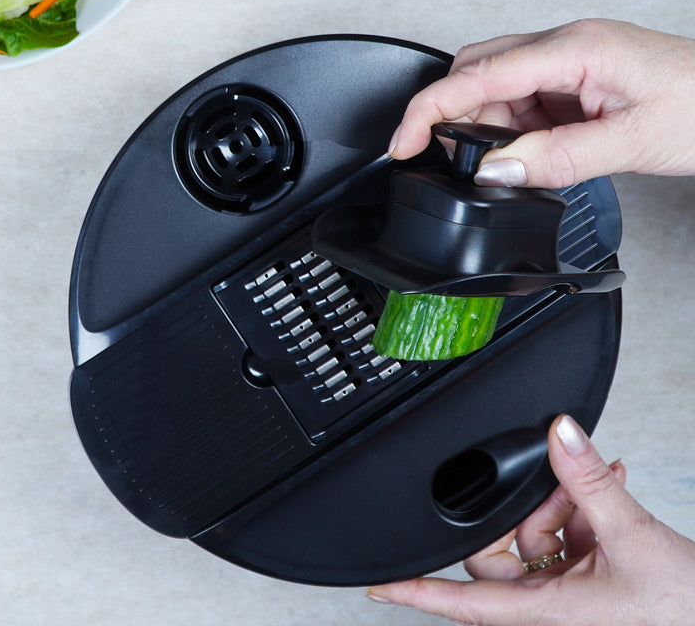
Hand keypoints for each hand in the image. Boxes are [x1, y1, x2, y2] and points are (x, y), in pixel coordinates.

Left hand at [366, 415, 694, 624]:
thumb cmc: (686, 610)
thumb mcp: (631, 536)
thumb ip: (587, 481)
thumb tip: (559, 433)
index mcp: (546, 612)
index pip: (462, 601)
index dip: (415, 591)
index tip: (377, 584)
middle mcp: (552, 606)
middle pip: (500, 549)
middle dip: (525, 508)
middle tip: (558, 486)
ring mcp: (572, 593)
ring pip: (536, 535)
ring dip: (563, 502)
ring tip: (597, 484)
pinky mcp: (594, 580)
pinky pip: (567, 535)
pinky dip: (582, 508)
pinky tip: (607, 483)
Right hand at [387, 19, 694, 187]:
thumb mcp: (633, 143)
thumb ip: (557, 158)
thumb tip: (494, 171)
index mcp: (574, 48)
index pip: (478, 74)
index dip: (429, 110)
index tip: (403, 142)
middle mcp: (566, 44)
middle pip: (476, 69)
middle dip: (453, 115)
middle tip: (450, 161)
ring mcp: (572, 58)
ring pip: (497, 84)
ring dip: (489, 126)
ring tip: (512, 162)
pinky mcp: (578, 76)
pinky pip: (524, 97)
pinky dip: (514, 128)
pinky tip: (531, 149)